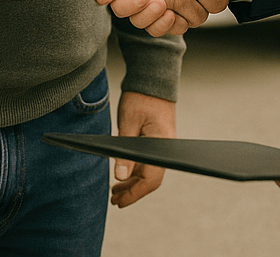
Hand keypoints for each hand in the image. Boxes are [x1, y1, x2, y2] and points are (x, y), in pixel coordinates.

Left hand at [111, 91, 175, 207]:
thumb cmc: (141, 96)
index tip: (119, 202)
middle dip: (132, 191)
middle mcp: (165, 147)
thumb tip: (121, 176)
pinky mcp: (157, 139)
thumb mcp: (129, 122)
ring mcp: (162, 143)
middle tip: (114, 200)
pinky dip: (135, 169)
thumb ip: (125, 151)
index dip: (135, 194)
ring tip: (115, 191)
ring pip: (149, 171)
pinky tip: (123, 173)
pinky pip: (148, 161)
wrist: (152, 78)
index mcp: (161, 143)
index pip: (151, 178)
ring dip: (133, 182)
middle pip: (151, 178)